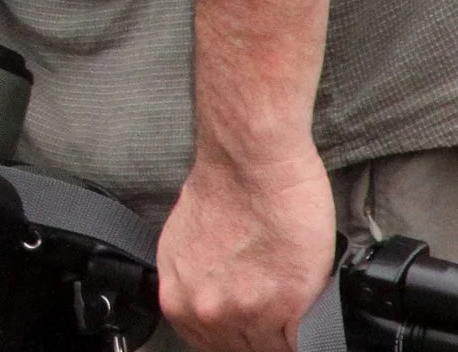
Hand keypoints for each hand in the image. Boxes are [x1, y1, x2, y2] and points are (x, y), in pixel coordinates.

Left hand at [156, 132, 338, 351]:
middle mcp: (205, 310)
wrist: (251, 158)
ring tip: (293, 296)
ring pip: (275, 348)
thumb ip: (205, 286)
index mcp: (177, 296)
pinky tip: (310, 297)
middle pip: (244, 350)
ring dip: (290, 327)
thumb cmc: (225, 187)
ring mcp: (245, 312)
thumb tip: (226, 306)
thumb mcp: (192, 247)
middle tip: (279, 312)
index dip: (241, 337)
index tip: (257, 329)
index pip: (214, 346)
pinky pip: (307, 338)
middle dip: (265, 333)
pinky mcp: (288, 306)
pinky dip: (314, 322)